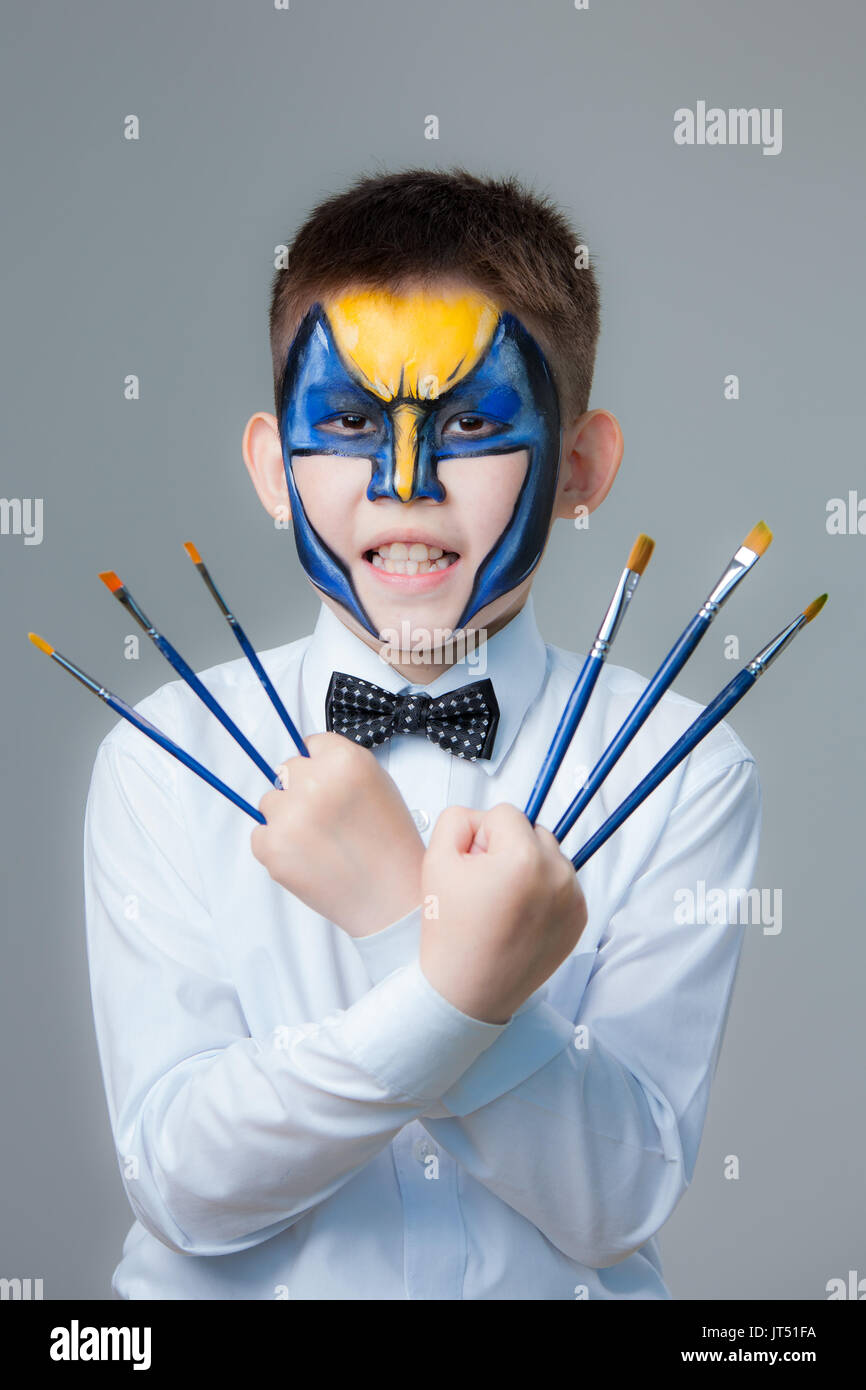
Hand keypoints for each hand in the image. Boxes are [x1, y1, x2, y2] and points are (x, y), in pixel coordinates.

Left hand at [251, 732, 423, 936]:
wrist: (392, 900)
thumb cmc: (391, 845)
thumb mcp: (379, 785)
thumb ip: (340, 765)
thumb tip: (306, 757)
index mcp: (345, 761)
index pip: (311, 744)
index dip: (321, 767)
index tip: (329, 786)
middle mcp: (314, 782)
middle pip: (287, 771)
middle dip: (301, 791)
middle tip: (327, 820)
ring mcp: (290, 815)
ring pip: (270, 802)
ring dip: (287, 818)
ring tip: (320, 843)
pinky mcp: (272, 847)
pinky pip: (259, 835)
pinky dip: (276, 847)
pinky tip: (308, 859)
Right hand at [420, 803, 586, 1023]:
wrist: (468, 991)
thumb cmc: (450, 930)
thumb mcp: (436, 860)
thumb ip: (458, 820)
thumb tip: (486, 819)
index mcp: (524, 857)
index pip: (504, 814)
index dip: (480, 837)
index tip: (473, 868)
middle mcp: (557, 874)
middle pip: (532, 831)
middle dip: (508, 848)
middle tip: (486, 886)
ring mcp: (573, 897)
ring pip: (549, 855)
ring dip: (528, 867)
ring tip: (503, 903)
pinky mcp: (580, 917)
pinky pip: (561, 883)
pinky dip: (542, 891)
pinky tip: (519, 916)